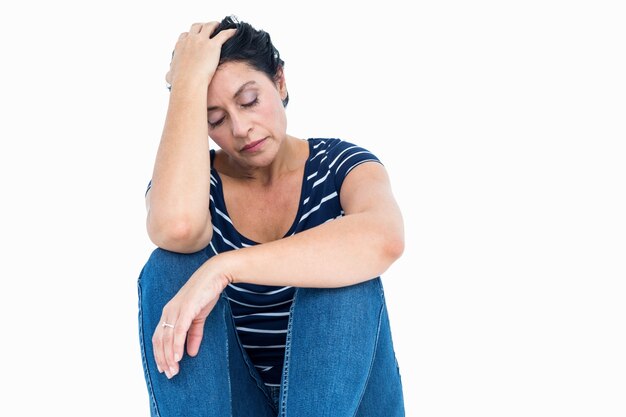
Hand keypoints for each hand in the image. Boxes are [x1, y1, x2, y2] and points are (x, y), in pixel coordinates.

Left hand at [151, 257, 231, 378]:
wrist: (215, 275)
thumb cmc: (206, 293)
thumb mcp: (199, 317)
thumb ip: (194, 335)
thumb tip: (190, 353)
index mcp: (169, 312)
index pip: (158, 337)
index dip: (159, 354)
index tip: (164, 368)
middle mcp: (168, 312)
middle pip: (159, 340)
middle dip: (163, 359)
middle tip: (169, 374)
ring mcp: (176, 310)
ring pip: (167, 338)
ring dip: (169, 356)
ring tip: (173, 370)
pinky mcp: (186, 309)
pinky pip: (179, 331)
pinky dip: (176, 345)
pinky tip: (178, 357)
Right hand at [165, 21, 235, 89]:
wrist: (188, 82)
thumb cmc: (180, 82)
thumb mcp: (171, 76)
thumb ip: (170, 74)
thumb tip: (168, 77)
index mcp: (180, 46)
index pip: (185, 35)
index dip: (191, 36)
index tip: (195, 38)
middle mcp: (190, 40)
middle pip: (196, 27)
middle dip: (202, 26)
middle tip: (208, 29)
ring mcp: (201, 41)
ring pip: (209, 26)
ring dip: (215, 25)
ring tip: (220, 26)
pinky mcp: (213, 45)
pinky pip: (223, 34)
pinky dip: (230, 32)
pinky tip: (234, 32)